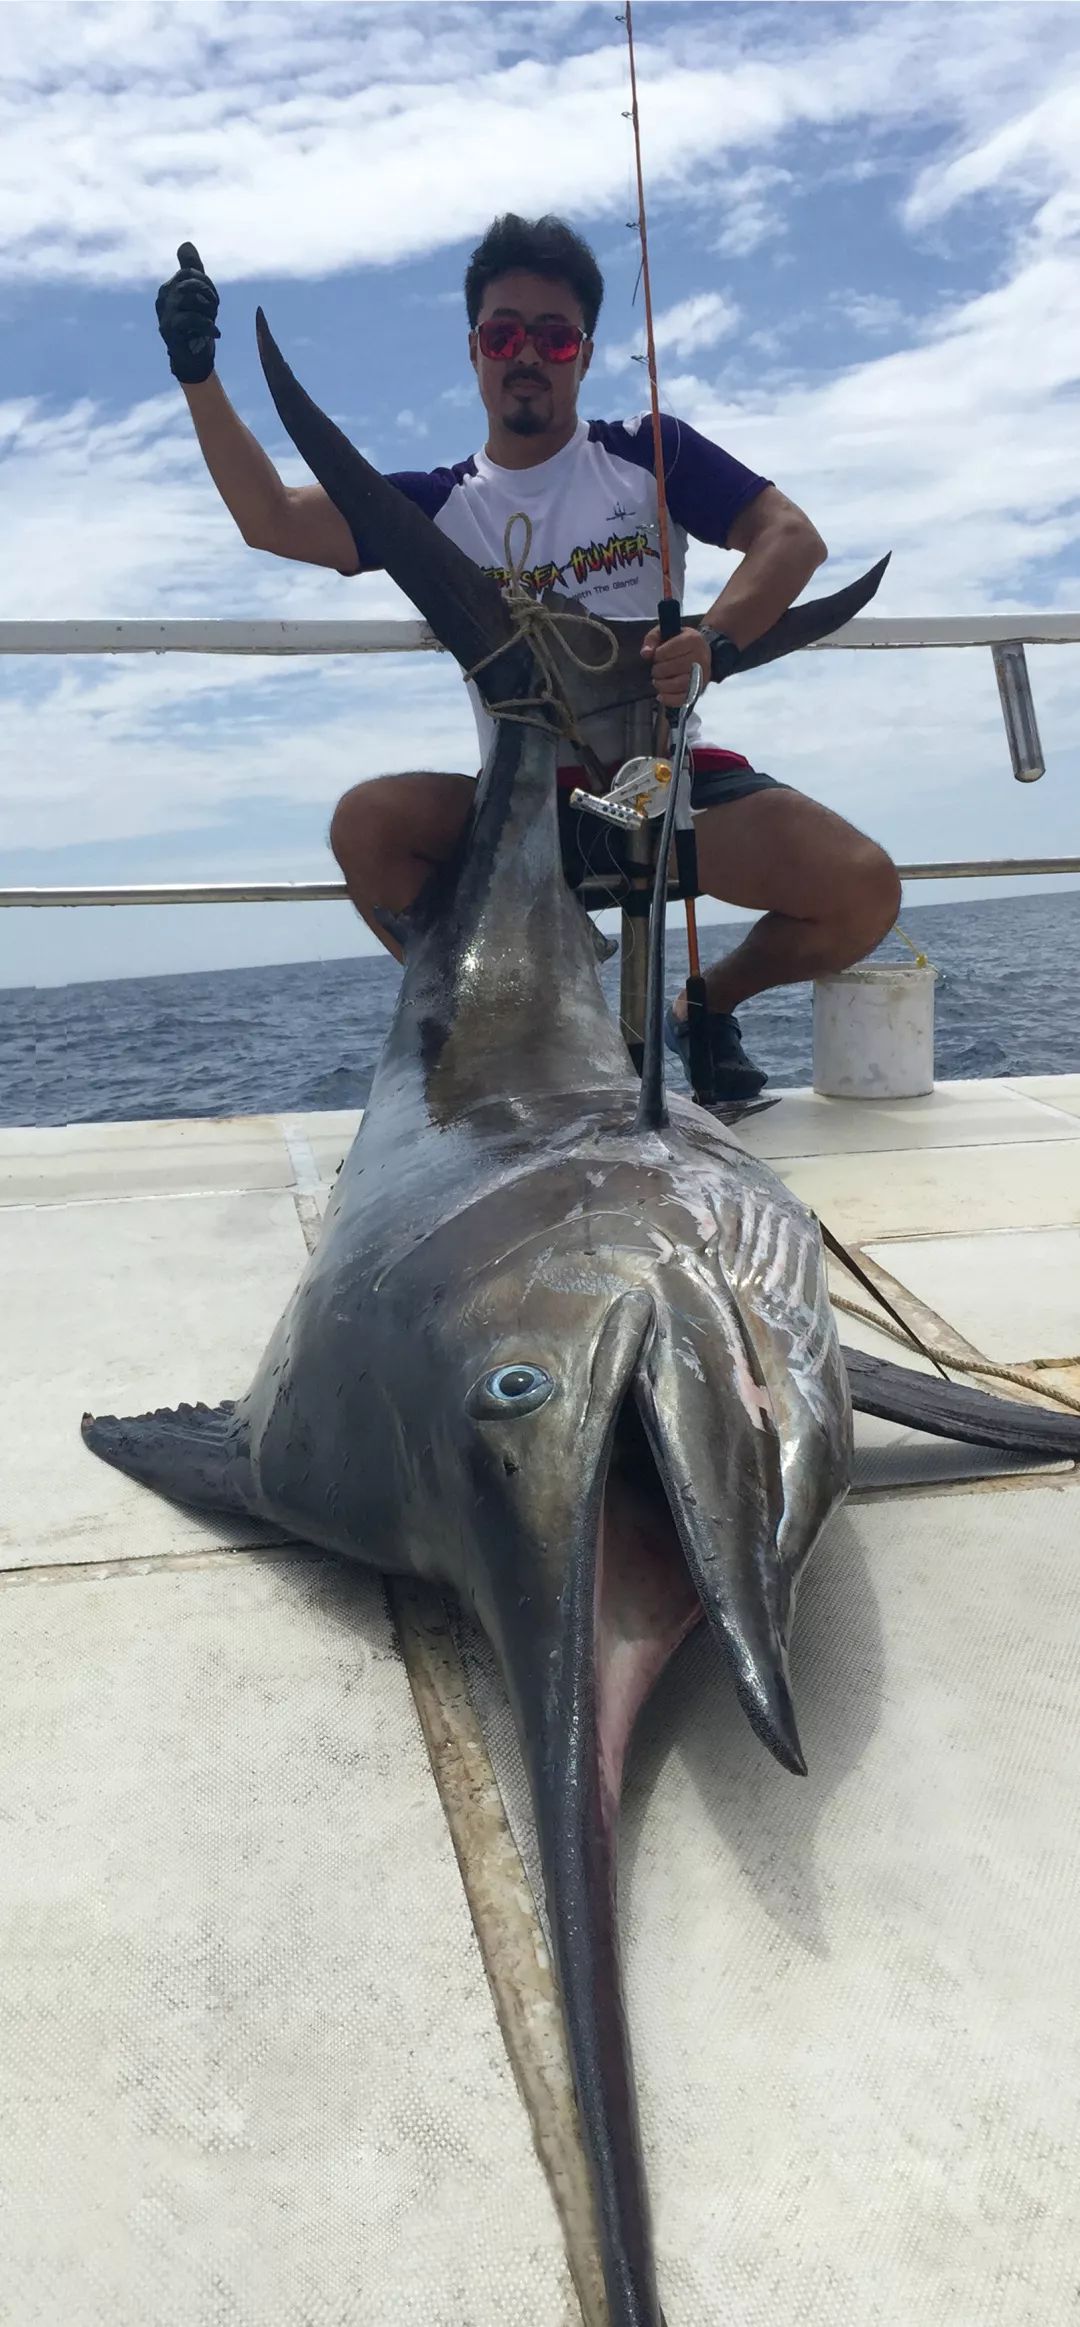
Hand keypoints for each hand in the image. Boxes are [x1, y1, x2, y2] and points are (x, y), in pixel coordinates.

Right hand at [155, 242, 219, 383]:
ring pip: (192, 299)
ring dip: (209, 312)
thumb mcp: (198, 295)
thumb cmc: (195, 326)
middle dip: (209, 297)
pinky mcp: (168, 330)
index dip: (206, 284)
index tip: (212, 301)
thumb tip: (186, 243)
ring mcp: (163, 313)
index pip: (190, 273)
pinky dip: (207, 325)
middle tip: (213, 312)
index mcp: (168, 288)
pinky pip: (191, 318)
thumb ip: (192, 270)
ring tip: (211, 324)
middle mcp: (162, 298)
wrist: (192, 360)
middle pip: (191, 284)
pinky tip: (216, 333)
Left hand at [640, 622, 710, 708]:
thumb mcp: (666, 633)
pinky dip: (669, 699)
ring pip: (679, 684)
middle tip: (656, 670)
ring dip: (662, 685)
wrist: (703, 652)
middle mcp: (700, 657)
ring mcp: (702, 675)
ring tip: (657, 682)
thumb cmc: (681, 642)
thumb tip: (646, 653)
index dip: (657, 656)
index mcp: (692, 640)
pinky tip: (661, 696)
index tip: (657, 656)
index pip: (667, 651)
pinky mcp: (700, 689)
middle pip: (673, 668)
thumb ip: (652, 639)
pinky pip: (684, 698)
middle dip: (658, 671)